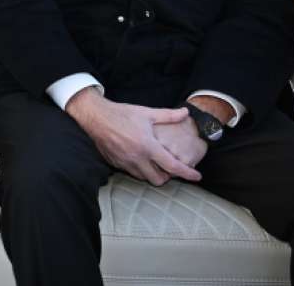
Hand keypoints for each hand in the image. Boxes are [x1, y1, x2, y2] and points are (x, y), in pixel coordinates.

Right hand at [65, 88, 200, 185]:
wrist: (96, 117)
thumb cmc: (122, 114)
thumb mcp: (147, 113)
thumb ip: (168, 115)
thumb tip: (186, 112)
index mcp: (148, 146)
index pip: (173, 166)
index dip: (187, 172)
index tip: (197, 176)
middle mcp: (137, 158)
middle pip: (159, 180)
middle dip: (168, 177)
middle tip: (170, 167)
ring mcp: (125, 163)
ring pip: (144, 178)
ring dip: (153, 174)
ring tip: (155, 163)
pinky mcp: (116, 164)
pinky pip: (132, 173)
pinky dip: (139, 170)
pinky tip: (140, 159)